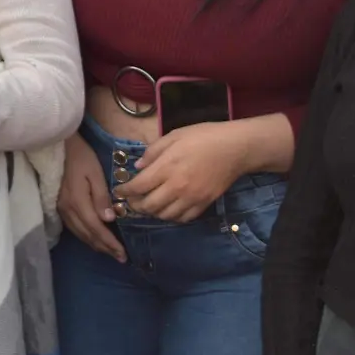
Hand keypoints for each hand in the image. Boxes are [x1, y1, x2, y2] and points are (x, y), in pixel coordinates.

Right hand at [58, 137, 124, 261]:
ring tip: (109, 251)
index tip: (123, 254)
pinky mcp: (59, 207)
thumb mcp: (95, 173)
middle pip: (88, 235)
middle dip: (104, 248)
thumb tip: (109, 220)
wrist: (58, 147)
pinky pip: (74, 228)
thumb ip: (101, 197)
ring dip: (95, 244)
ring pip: (80, 234)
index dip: (110, 243)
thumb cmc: (81, 157)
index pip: (96, 229)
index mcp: (78, 202)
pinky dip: (86, 236)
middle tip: (120, 258)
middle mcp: (68, 210)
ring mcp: (62, 209)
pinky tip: (93, 237)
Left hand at [113, 120, 250, 222]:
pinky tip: (168, 209)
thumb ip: (152, 152)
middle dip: (135, 205)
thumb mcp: (174, 135)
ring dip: (152, 212)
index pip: (138, 187)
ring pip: (164, 215)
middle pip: (148, 206)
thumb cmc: (204, 137)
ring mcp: (192, 198)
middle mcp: (177, 186)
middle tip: (131, 200)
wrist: (236, 148)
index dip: (124, 191)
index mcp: (167, 167)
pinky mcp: (204, 204)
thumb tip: (138, 168)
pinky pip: (183, 218)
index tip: (118, 191)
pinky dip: (171, 217)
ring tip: (148, 204)